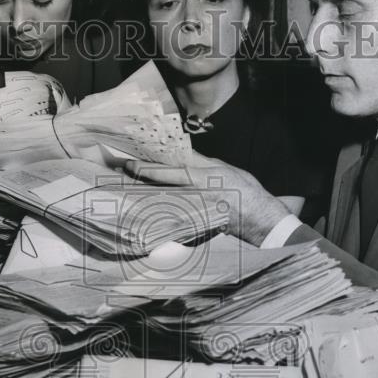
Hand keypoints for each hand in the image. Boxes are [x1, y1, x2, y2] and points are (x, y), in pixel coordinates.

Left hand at [123, 152, 290, 245]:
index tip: (127, 165)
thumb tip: (181, 153)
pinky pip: (172, 214)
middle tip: (120, 175)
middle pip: (156, 188)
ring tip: (130, 188)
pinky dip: (160, 208)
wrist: (258, 218)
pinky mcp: (193, 224)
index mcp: (197, 179)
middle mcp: (189, 196)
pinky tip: (150, 205)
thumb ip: (200, 161)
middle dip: (138, 182)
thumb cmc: (243, 190)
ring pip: (161, 201)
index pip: (163, 173)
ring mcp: (190, 212)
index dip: (143, 169)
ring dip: (145, 194)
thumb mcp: (222, 168)